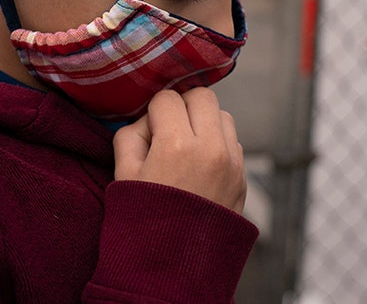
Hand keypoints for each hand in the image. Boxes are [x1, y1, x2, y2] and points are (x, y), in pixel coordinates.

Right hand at [113, 88, 246, 213]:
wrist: (173, 269)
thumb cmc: (142, 222)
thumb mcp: (123, 174)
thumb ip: (131, 134)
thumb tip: (148, 120)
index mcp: (177, 145)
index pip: (166, 99)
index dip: (152, 113)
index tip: (148, 133)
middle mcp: (211, 149)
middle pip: (202, 96)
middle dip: (182, 106)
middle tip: (168, 129)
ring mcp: (232, 163)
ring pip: (223, 115)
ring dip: (204, 122)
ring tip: (186, 147)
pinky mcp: (242, 178)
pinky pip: (233, 141)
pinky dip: (217, 143)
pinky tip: (199, 166)